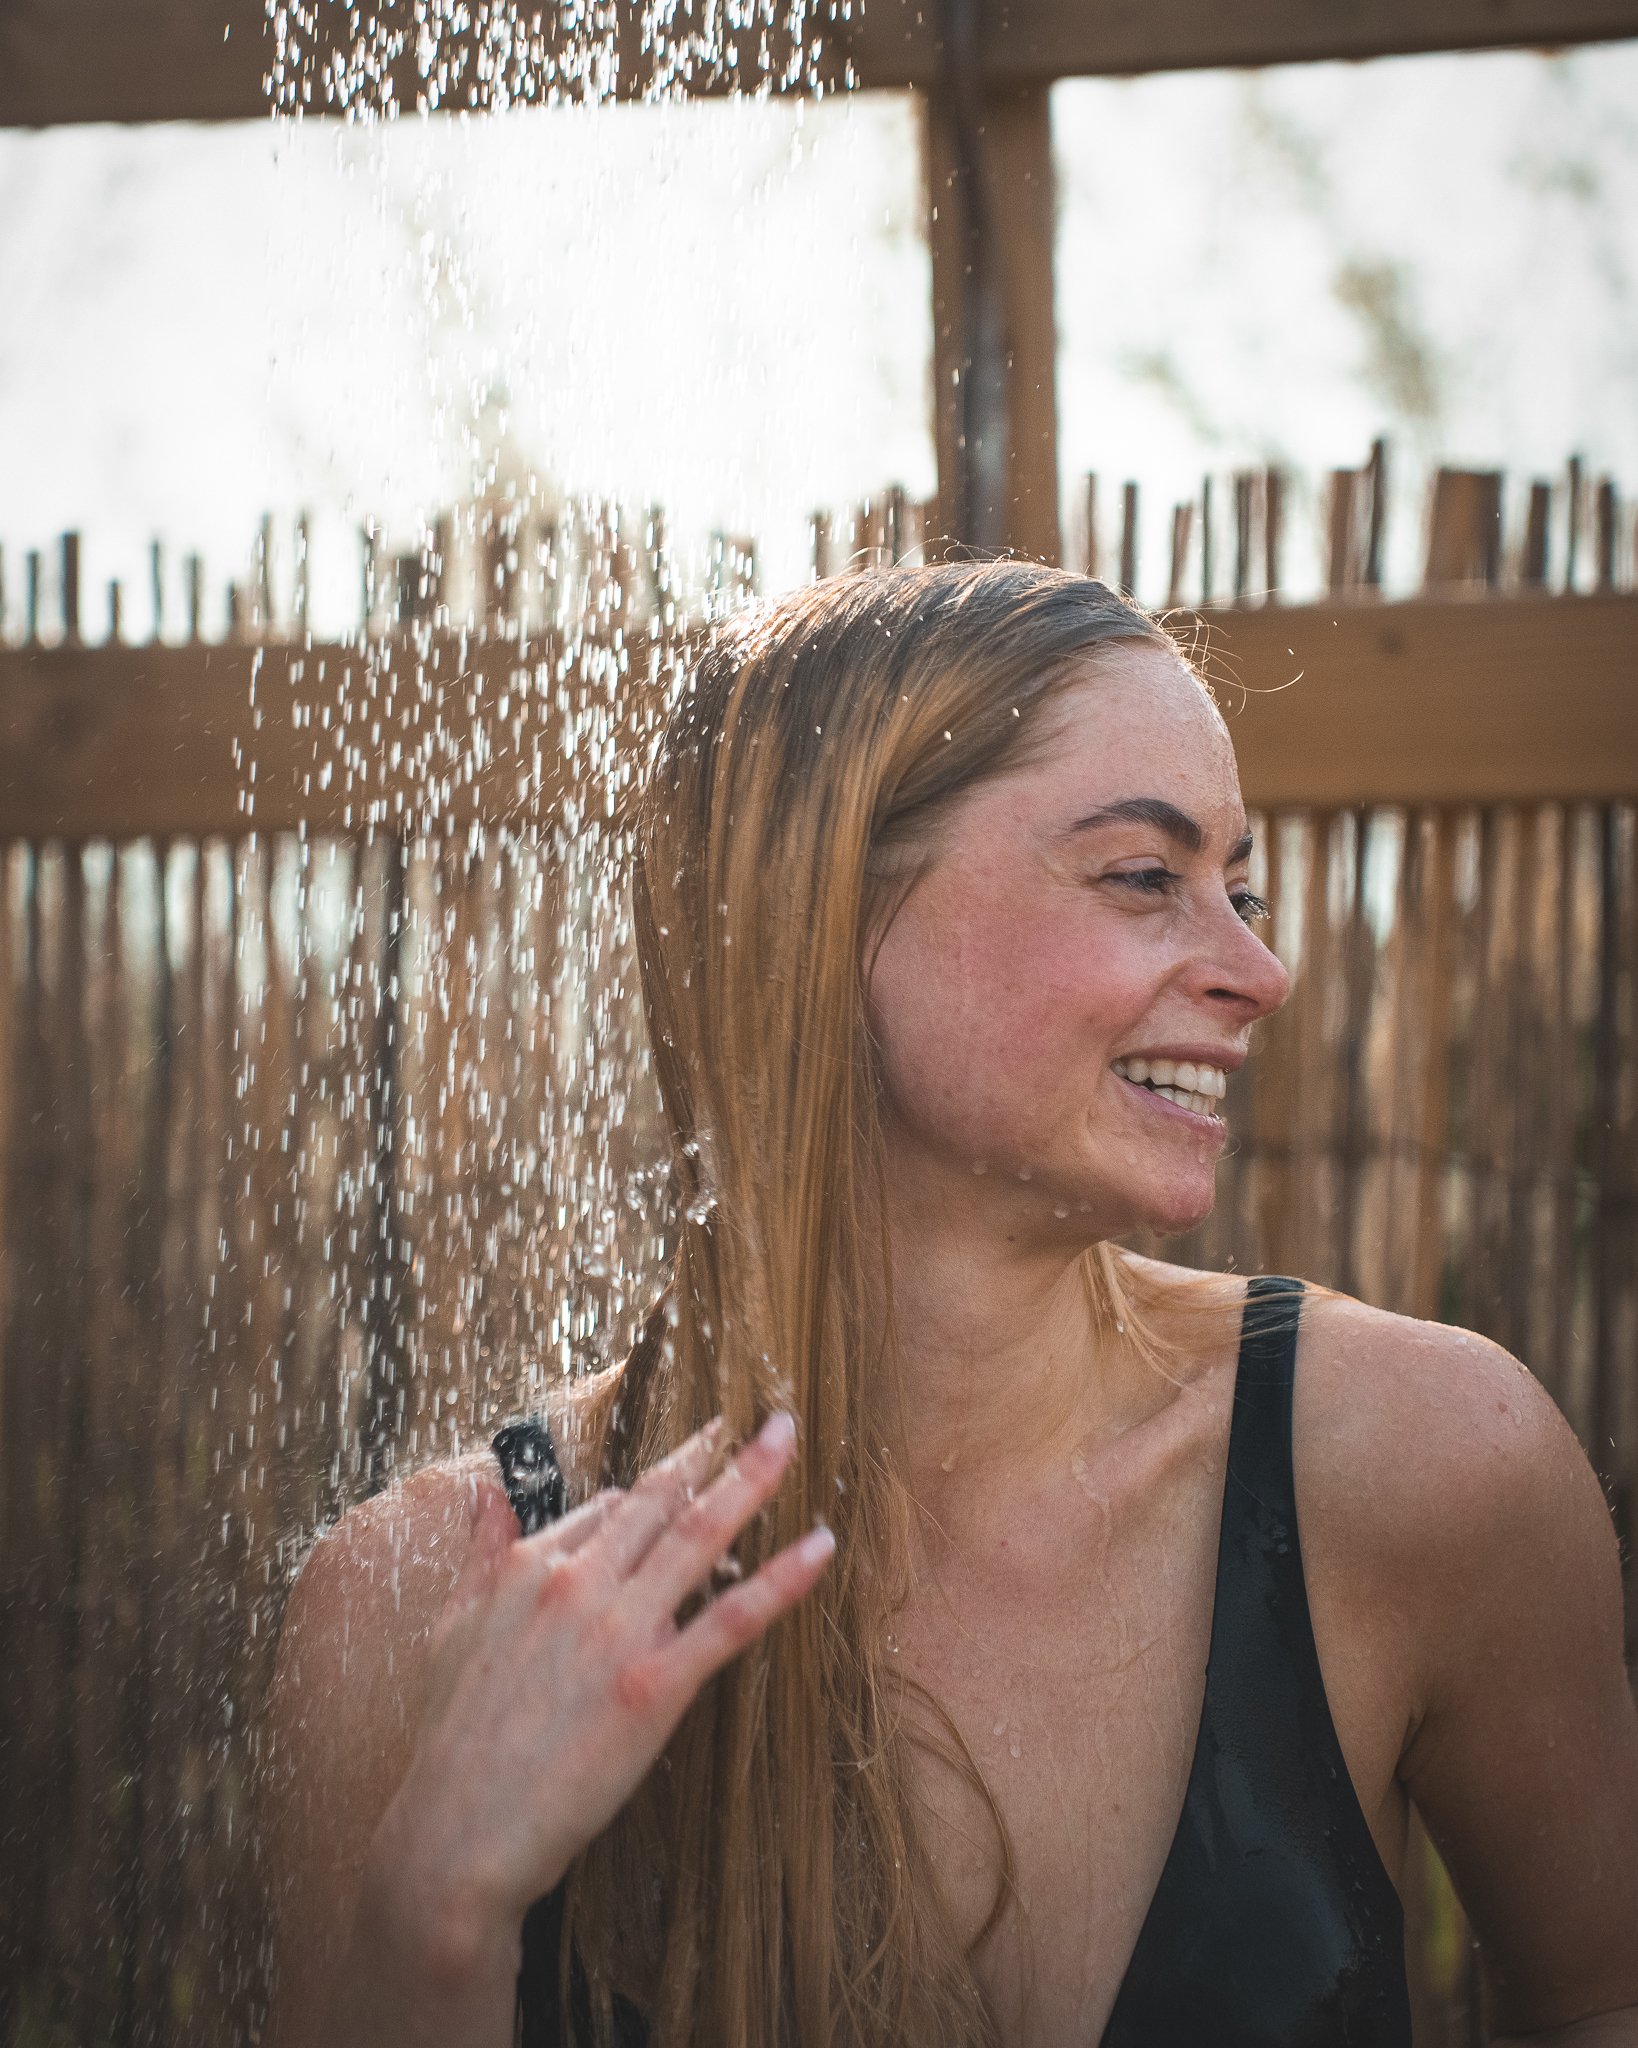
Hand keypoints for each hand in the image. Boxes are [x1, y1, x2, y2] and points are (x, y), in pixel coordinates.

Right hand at [361, 1412, 832, 1994]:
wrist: (457, 1834)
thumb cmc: (453, 1739)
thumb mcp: (452, 1629)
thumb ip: (479, 1554)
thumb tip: (485, 1491)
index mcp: (528, 1567)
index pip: (603, 1511)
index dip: (644, 1504)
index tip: (676, 1494)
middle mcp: (576, 1582)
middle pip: (657, 1501)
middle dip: (707, 1453)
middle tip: (750, 1422)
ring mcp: (619, 1630)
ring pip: (698, 1535)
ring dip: (750, 1479)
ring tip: (786, 1437)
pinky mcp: (655, 1685)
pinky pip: (732, 1616)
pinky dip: (782, 1577)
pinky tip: (821, 1546)